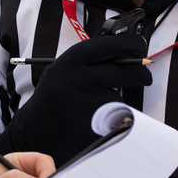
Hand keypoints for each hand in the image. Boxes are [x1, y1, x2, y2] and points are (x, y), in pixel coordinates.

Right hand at [0, 35, 152, 165]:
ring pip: (119, 97)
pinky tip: (96, 123)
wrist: (32, 133)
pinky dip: (113, 120)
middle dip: (140, 74)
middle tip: (144, 76)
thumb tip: (126, 52)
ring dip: (118, 101)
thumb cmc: (54, 100)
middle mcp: (76, 80)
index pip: (106, 46)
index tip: (140, 45)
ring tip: (97, 108)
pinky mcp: (94, 126)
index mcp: (68, 63)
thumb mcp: (63, 72)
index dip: (128, 44)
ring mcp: (86, 104)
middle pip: (123, 72)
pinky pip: (115, 118)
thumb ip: (88, 62)